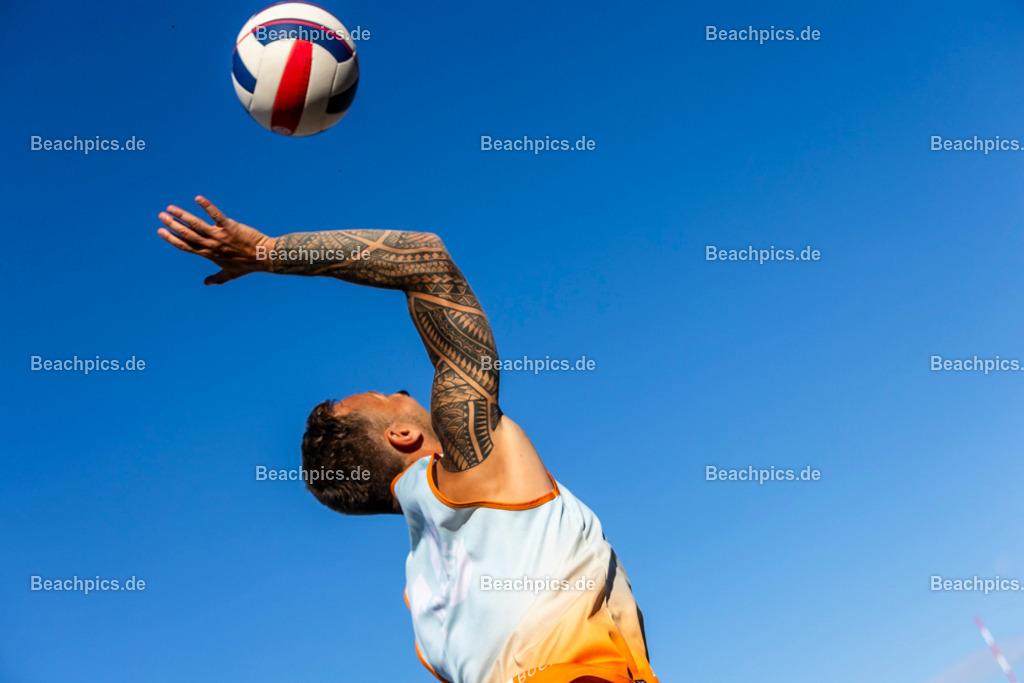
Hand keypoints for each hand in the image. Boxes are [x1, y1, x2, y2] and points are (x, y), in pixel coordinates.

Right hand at [157, 196, 275, 285]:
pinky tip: (198, 198)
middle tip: (161, 215)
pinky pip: (216, 215)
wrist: (264, 257)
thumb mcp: (229, 274)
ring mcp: (220, 236)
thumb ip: (216, 278)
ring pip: (196, 225)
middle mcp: (211, 245)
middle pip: (187, 234)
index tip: (160, 231)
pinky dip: (207, 206)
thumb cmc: (247, 265)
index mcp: (208, 254)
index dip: (172, 238)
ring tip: (170, 208)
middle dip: (172, 225)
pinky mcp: (230, 227)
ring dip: (182, 215)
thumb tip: (206, 283)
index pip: (185, 246)